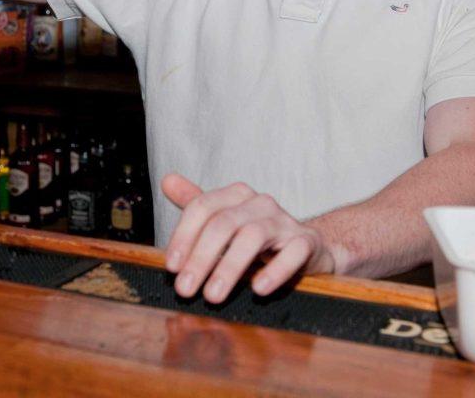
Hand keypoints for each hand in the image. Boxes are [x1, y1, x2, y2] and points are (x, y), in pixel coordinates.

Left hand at [162, 174, 334, 303]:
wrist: (307, 248)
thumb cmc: (259, 236)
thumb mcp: (226, 220)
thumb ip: (196, 203)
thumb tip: (167, 180)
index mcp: (236, 195)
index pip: (203, 207)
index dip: (183, 236)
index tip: (171, 267)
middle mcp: (259, 203)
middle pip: (224, 224)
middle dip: (200, 258)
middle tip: (185, 288)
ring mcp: (284, 221)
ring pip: (253, 237)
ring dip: (229, 267)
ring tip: (213, 295)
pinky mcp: (306, 242)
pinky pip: (293, 252)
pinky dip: (275, 270)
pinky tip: (258, 288)